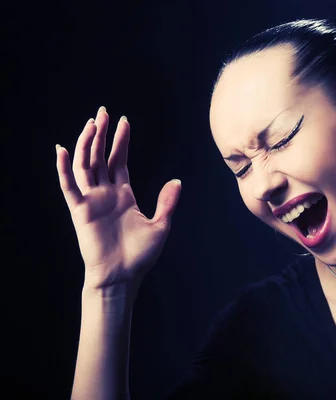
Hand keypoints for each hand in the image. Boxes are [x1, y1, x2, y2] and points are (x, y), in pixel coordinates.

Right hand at [56, 107, 181, 291]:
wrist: (124, 277)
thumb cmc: (140, 255)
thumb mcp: (161, 225)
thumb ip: (167, 202)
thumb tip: (177, 180)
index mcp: (123, 195)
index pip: (119, 160)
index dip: (120, 141)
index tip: (124, 121)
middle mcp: (105, 194)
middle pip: (100, 157)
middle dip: (102, 134)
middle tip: (104, 112)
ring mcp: (91, 201)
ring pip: (85, 165)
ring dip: (87, 144)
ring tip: (92, 122)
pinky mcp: (80, 211)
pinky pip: (69, 186)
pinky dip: (64, 168)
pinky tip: (63, 149)